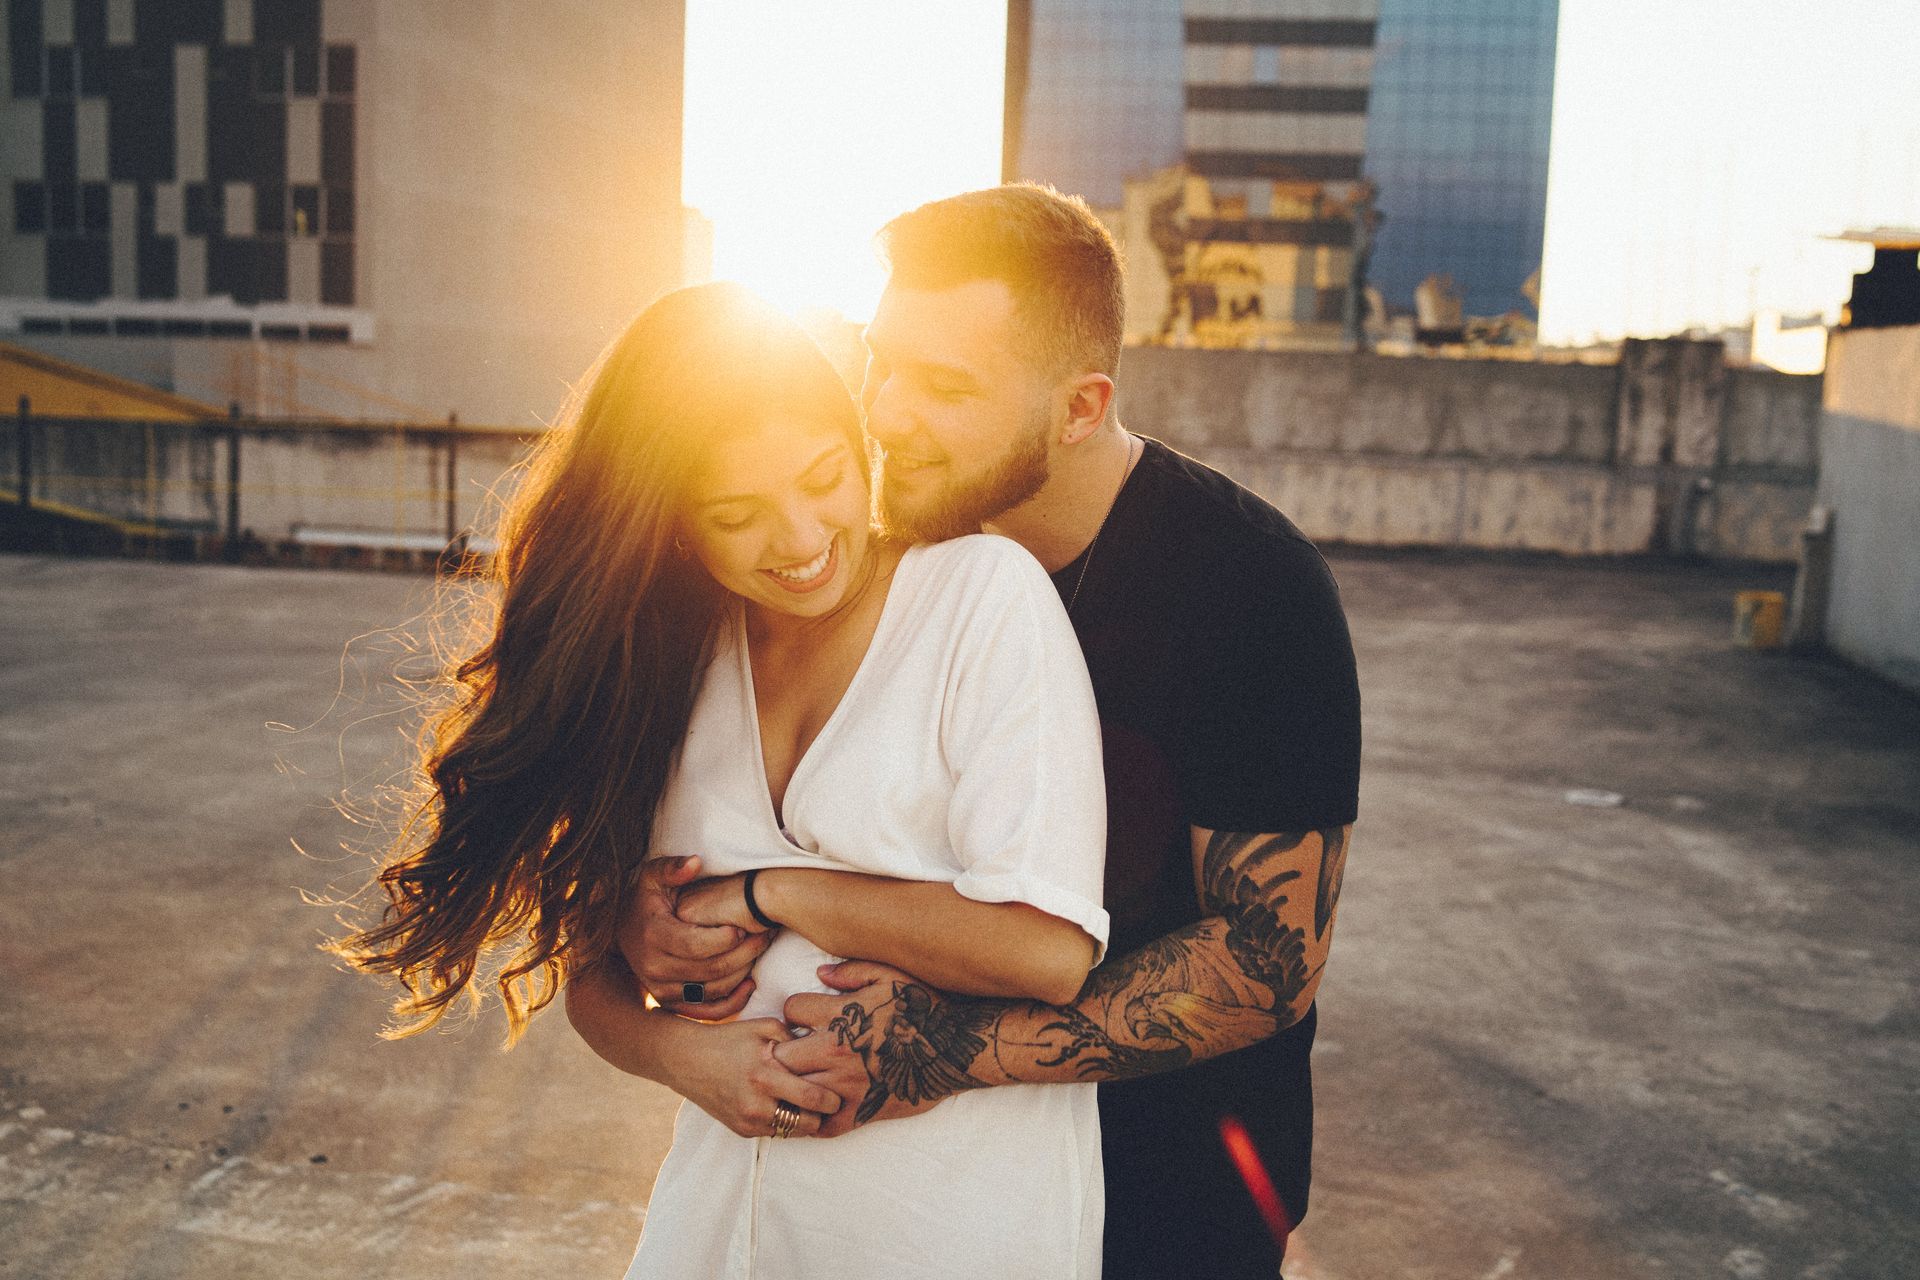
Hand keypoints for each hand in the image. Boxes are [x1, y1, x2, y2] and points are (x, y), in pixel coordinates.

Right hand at [621, 856, 772, 1019]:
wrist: (623, 931)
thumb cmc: (646, 900)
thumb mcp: (653, 876)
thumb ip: (673, 867)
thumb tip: (695, 863)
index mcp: (652, 935)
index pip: (695, 945)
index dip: (724, 939)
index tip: (743, 926)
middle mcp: (653, 967)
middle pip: (709, 970)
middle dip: (742, 954)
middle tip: (764, 936)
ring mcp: (661, 989)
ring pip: (712, 991)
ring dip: (742, 974)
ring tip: (759, 951)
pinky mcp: (670, 1003)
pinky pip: (706, 1012)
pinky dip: (732, 1003)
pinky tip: (749, 984)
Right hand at [665, 1017, 844, 1139]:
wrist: (685, 1061)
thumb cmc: (728, 1040)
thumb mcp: (763, 1027)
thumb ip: (795, 1037)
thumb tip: (822, 1047)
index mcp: (765, 1075)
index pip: (812, 1098)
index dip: (833, 1099)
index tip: (841, 1092)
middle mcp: (757, 1103)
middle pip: (808, 1124)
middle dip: (823, 1115)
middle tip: (831, 1103)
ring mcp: (748, 1121)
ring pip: (794, 1132)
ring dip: (805, 1121)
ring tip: (811, 1105)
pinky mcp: (742, 1131)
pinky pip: (776, 1133)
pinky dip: (786, 1123)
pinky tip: (787, 1106)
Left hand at [777, 960, 976, 1137]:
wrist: (955, 1049)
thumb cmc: (925, 1008)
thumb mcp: (890, 975)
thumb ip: (851, 972)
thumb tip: (820, 974)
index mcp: (841, 1017)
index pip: (791, 1010)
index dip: (794, 1010)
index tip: (804, 1017)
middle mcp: (836, 1053)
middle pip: (781, 1056)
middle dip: (782, 1050)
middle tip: (794, 1049)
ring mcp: (846, 1086)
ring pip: (795, 1092)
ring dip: (793, 1085)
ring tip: (801, 1078)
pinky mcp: (861, 1112)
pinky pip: (822, 1125)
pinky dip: (814, 1119)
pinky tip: (817, 1108)